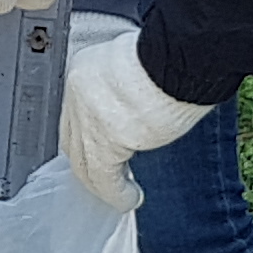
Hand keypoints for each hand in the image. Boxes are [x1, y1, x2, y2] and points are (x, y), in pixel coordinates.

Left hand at [63, 12, 208, 209]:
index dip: (87, 134)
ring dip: (101, 182)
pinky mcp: (104, 141)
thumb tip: (139, 106)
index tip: (101, 146)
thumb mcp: (141, 64)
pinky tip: (128, 198)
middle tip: (106, 175)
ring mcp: (87, 119)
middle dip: (88, 161)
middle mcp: (78, 94)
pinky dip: (115, 192)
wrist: (179, 57)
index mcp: (85, 70)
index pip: (75, 112)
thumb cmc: (174, 55)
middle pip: (73, 140)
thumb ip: (129, 85)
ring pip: (84, 162)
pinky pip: (103, 177)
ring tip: (120, 193)